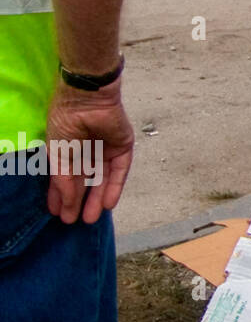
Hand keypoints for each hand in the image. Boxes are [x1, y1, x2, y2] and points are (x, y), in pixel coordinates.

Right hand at [44, 83, 132, 224]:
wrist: (88, 99)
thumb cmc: (67, 122)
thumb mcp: (59, 154)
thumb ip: (63, 179)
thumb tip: (66, 204)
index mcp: (67, 149)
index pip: (64, 178)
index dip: (60, 196)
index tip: (56, 214)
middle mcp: (87, 151)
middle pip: (84, 181)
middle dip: (79, 201)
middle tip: (74, 222)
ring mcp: (105, 149)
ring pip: (102, 179)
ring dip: (97, 198)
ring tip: (91, 218)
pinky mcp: (123, 147)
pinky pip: (120, 170)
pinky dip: (115, 187)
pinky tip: (109, 204)